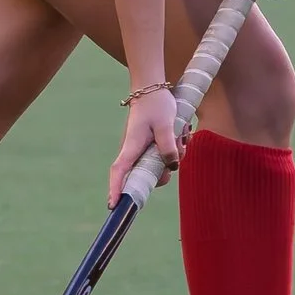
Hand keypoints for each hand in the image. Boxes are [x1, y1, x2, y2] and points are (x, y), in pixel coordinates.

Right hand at [106, 84, 181, 207]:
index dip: (116, 188)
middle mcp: (135, 152)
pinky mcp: (151, 147)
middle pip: (147, 176)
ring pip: (160, 165)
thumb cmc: (156, 105)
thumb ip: (168, 147)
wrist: (153, 90)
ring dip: (175, 154)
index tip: (113, 205)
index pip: (120, 171)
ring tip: (180, 133)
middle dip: (166, 169)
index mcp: (132, 146)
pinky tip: (180, 133)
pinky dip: (175, 148)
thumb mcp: (166, 124)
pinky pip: (165, 156)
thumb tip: (172, 167)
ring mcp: (142, 150)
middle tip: (178, 147)